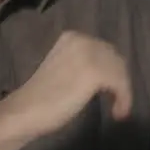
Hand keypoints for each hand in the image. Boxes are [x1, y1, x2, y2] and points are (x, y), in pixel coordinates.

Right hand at [5, 31, 132, 132]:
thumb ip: (84, 63)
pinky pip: (121, 84)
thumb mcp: (65, 68)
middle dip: (119, 80)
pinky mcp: (95, 72)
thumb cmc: (41, 96)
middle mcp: (82, 39)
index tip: (108, 91)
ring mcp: (89, 54)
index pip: (104, 51)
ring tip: (117, 110)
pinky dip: (124, 99)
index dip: (111, 71)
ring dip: (123, 92)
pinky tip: (117, 112)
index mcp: (72, 36)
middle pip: (115, 59)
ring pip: (120, 71)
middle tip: (116, 102)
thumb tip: (108, 71)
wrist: (26, 110)